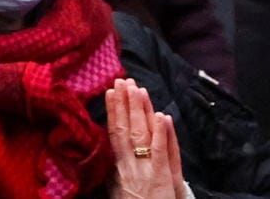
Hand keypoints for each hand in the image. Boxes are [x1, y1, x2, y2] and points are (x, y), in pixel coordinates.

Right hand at [106, 79, 186, 198]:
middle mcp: (129, 167)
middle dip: (125, 104)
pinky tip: (161, 115)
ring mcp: (145, 171)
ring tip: (138, 89)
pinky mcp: (163, 178)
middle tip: (123, 80)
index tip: (111, 91)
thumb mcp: (115, 191)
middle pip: (126, 129)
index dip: (113, 112)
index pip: (113, 134)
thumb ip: (113, 170)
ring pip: (141, 135)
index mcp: (118, 168)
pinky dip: (162, 133)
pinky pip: (161, 152)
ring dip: (140, 111)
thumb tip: (106, 149)